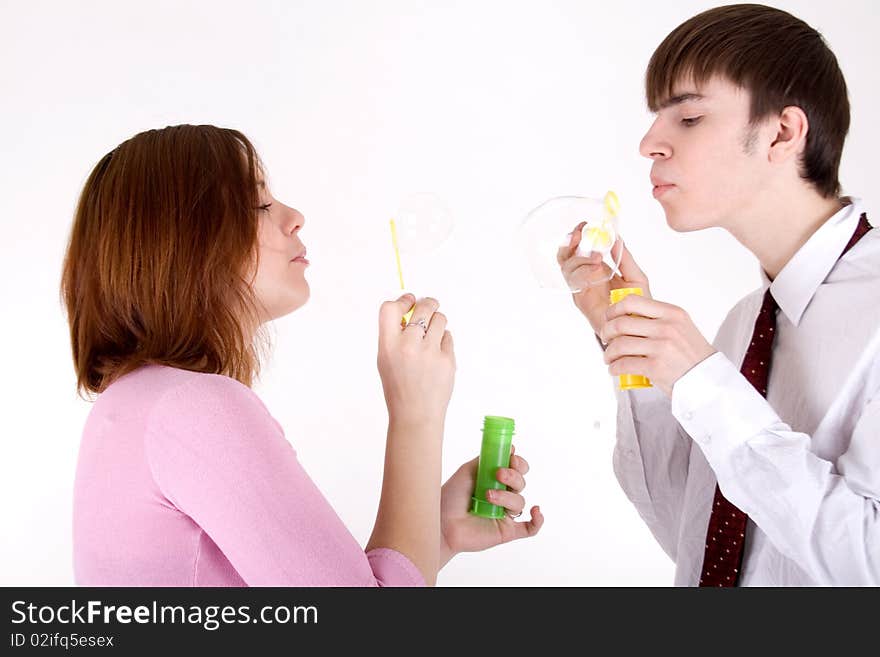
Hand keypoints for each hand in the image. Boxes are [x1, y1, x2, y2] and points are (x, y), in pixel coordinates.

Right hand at [377, 293, 455, 425]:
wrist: (416, 414)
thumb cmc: (399, 388)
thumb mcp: (386, 360)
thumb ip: (394, 336)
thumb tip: (408, 312)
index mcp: (388, 346)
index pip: (390, 309)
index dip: (401, 301)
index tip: (409, 301)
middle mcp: (409, 346)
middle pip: (423, 307)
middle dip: (428, 303)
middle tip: (429, 305)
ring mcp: (430, 352)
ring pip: (440, 319)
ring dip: (437, 322)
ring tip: (432, 334)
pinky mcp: (447, 360)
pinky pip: (448, 337)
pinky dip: (443, 341)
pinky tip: (436, 354)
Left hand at [439, 445, 542, 567]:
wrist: (440, 521)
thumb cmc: (450, 497)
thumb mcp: (468, 471)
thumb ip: (487, 459)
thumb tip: (509, 447)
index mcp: (495, 480)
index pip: (517, 468)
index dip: (519, 462)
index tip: (511, 457)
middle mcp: (502, 495)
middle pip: (521, 483)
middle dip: (514, 476)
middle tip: (498, 473)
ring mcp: (505, 514)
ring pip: (520, 501)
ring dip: (507, 497)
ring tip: (488, 496)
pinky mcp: (506, 531)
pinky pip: (530, 528)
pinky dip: (538, 520)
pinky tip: (536, 511)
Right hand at [557, 226, 650, 336]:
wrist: (637, 325)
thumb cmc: (637, 302)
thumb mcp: (635, 274)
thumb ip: (625, 257)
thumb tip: (617, 237)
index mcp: (597, 268)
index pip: (580, 248)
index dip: (579, 235)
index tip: (585, 224)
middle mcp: (585, 276)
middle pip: (566, 255)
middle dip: (571, 242)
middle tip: (581, 233)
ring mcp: (581, 288)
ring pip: (566, 266)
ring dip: (578, 257)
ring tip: (597, 257)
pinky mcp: (580, 299)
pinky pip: (573, 282)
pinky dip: (581, 272)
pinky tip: (594, 270)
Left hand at [600, 294, 715, 395]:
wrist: (710, 381)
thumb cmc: (692, 356)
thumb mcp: (681, 327)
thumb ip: (658, 319)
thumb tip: (628, 315)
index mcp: (672, 313)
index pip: (632, 301)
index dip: (614, 309)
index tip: (609, 318)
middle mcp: (666, 327)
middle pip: (621, 323)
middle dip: (606, 332)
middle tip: (605, 339)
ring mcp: (661, 347)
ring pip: (619, 344)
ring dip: (608, 353)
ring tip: (609, 358)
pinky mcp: (655, 367)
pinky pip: (624, 364)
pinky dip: (614, 368)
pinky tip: (614, 370)